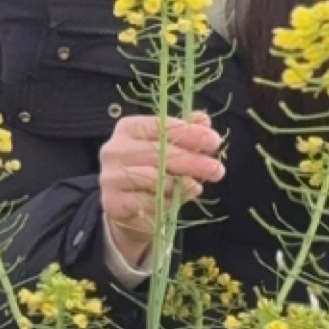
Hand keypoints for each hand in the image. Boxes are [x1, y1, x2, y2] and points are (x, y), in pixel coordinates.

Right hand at [99, 110, 223, 267]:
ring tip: (199, 186)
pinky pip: (147, 201)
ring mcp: (111, 176)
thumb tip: (204, 119)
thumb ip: (184, 132)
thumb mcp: (167, 149)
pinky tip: (180, 199)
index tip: (214, 141)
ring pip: (153, 178)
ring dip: (181, 183)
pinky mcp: (113, 202)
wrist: (126, 209)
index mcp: (128, 128)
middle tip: (216, 168)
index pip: (160, 125)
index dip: (189, 133)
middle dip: (192, 160)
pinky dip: (168, 201)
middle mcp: (115, 148)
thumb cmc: (150, 171)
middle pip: (159, 152)